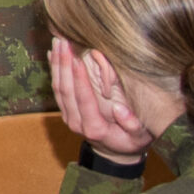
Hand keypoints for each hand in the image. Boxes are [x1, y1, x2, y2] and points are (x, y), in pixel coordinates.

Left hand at [49, 37, 153, 157]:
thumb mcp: (140, 138)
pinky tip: (53, 54)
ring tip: (58, 41)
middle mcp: (77, 122)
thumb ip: (132, 125)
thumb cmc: (132, 142)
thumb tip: (120, 110)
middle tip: (64, 42)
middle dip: (64, 64)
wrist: (115, 152)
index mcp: (94, 127)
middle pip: (65, 91)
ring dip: (57, 64)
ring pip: (58, 88)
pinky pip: (57, 89)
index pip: (83, 99)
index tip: (78, 59)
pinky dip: (55, 70)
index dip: (79, 79)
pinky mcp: (66, 111)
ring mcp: (69, 117)